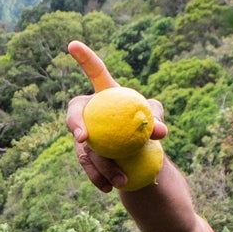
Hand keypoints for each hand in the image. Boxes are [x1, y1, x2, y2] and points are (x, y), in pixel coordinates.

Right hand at [64, 41, 166, 194]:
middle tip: (84, 138)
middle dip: (75, 123)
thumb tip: (160, 130)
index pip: (94, 72)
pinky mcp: (86, 157)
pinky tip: (110, 188)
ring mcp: (84, 136)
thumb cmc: (148, 129)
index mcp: (104, 95)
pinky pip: (88, 167)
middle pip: (75, 115)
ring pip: (83, 148)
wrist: (142, 159)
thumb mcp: (156, 120)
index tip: (72, 44)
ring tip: (120, 180)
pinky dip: (99, 178)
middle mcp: (89, 113)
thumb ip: (156, 118)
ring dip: (99, 164)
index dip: (84, 58)